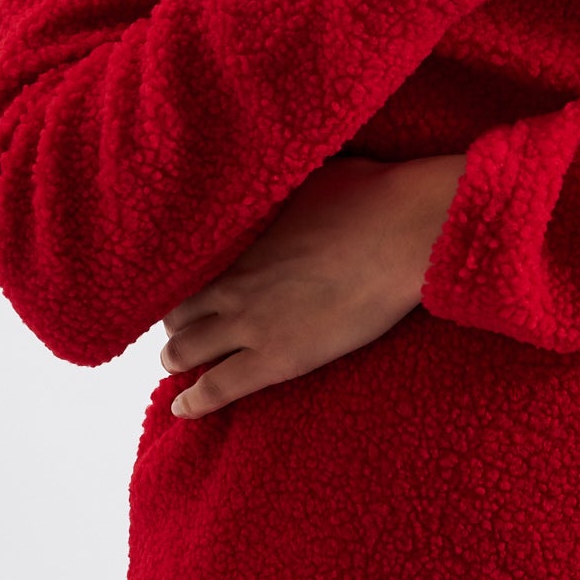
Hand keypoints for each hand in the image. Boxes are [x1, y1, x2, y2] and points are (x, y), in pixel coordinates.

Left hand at [159, 152, 466, 417]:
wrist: (405, 231)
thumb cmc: (371, 193)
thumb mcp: (311, 176)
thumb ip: (283, 191)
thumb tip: (284, 170)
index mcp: (238, 236)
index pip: (183, 265)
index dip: (178, 280)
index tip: (182, 286)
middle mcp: (231, 279)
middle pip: (175, 311)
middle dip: (175, 322)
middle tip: (183, 329)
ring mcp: (250, 321)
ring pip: (183, 351)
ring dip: (177, 358)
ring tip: (177, 366)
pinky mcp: (277, 358)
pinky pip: (218, 387)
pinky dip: (193, 401)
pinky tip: (182, 409)